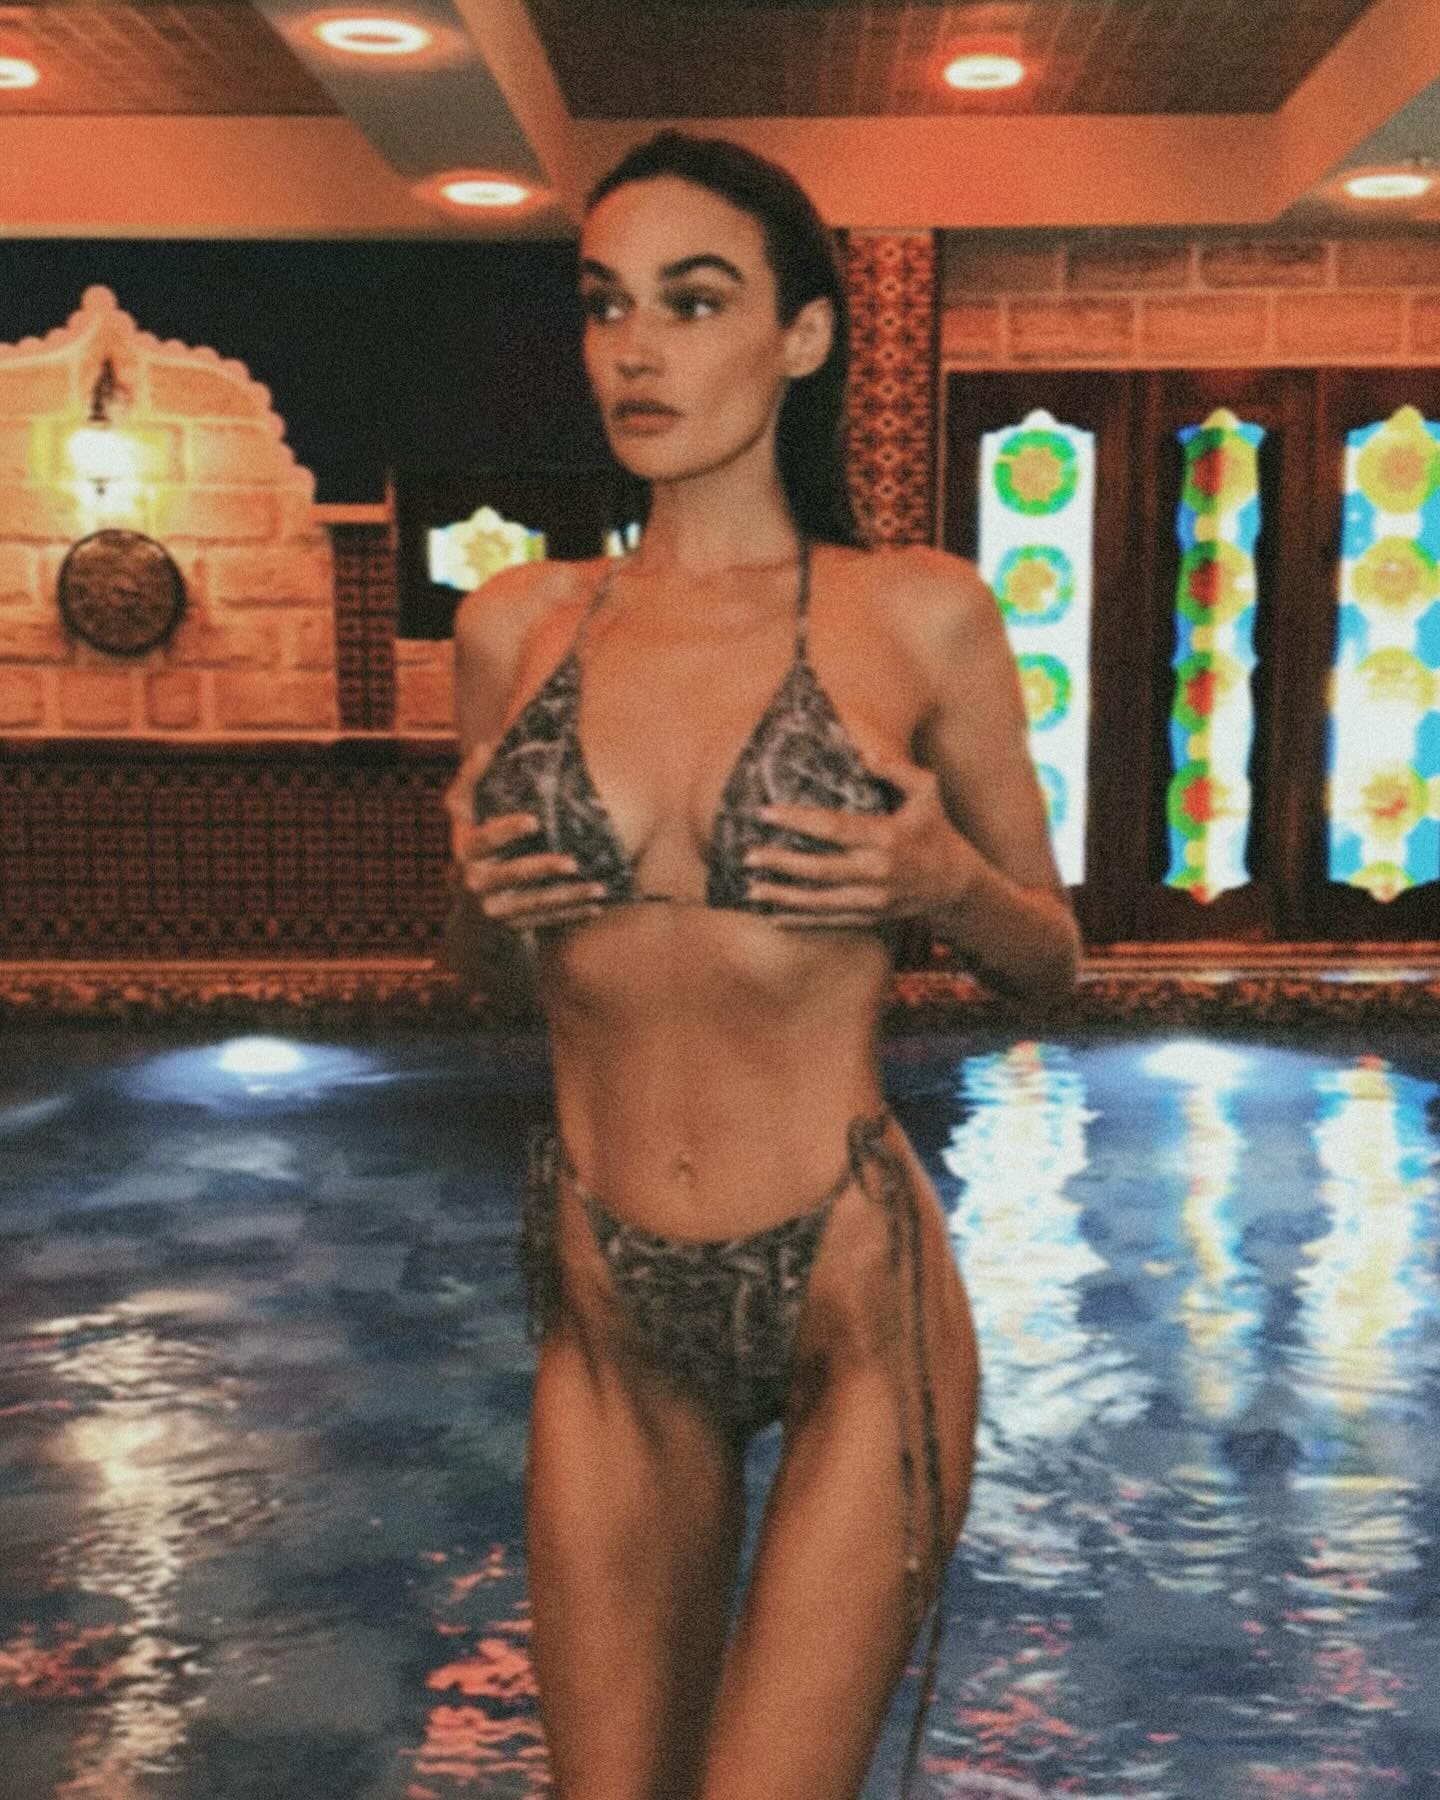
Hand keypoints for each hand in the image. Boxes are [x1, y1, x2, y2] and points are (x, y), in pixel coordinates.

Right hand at [442, 741, 606, 930]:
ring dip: (568, 896)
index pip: (483, 839)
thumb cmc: (477, 845)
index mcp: (465, 849)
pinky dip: (571, 914)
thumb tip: (486, 745)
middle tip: (573, 862)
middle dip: (541, 868)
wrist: (471, 907)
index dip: (506, 831)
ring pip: (534, 904)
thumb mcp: (466, 814)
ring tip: (599, 888)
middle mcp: (475, 880)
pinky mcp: (512, 926)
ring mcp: (494, 907)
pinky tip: (596, 906)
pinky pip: (545, 921)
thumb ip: (473, 781)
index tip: (534, 821)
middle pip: (510, 875)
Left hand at [741, 754, 980, 930]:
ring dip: (783, 896)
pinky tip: (774, 916)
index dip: (798, 820)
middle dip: (781, 863)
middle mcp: (877, 872)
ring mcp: (872, 899)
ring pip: (820, 901)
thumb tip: (863, 753)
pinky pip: (830, 921)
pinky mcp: (870, 917)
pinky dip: (801, 920)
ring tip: (750, 888)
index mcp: (887, 837)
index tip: (766, 812)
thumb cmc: (936, 830)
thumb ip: (896, 770)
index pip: (834, 827)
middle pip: (820, 869)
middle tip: (748, 855)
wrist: (956, 885)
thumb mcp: (927, 792)